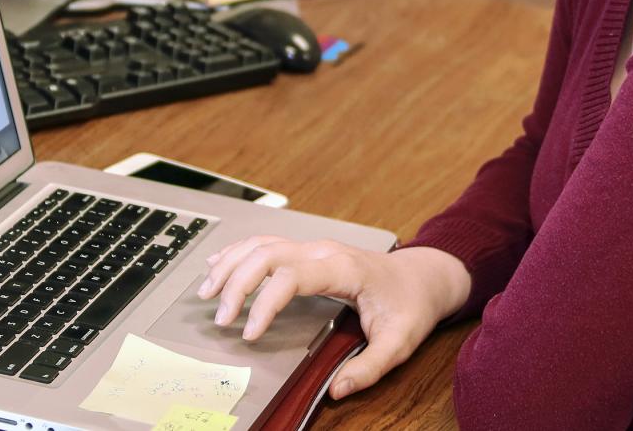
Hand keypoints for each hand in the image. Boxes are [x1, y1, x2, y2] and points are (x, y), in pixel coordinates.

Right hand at [197, 237, 469, 399]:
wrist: (424, 276)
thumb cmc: (410, 305)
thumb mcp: (399, 342)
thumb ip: (370, 367)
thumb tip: (338, 390)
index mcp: (343, 268)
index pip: (290, 276)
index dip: (265, 303)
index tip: (249, 333)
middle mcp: (325, 251)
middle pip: (267, 254)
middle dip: (237, 283)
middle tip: (221, 319)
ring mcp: (316, 247)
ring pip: (263, 243)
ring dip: (231, 264)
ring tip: (207, 292)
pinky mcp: (311, 251)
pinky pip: (268, 243)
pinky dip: (240, 252)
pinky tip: (220, 263)